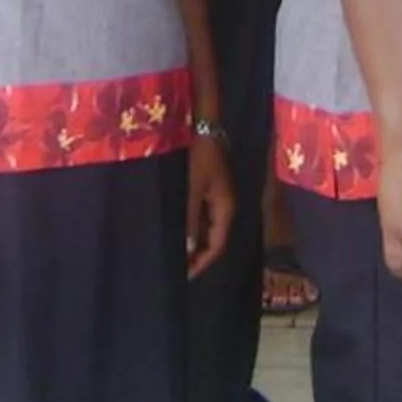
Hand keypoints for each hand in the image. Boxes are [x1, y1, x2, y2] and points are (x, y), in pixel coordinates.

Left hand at [185, 134, 236, 279]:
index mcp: (225, 208)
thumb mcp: (192, 189)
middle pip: (214, 239)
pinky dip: (192, 227)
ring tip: (176, 253)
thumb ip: (190, 220)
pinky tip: (179, 230)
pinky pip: (203, 215)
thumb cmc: (199, 157)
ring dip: (194, 242)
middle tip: (177, 268)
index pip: (217, 245)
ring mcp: (218, 197)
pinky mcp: (209, 188)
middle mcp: (225, 206)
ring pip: (208, 228)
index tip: (185, 275)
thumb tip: (189, 250)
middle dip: (198, 255)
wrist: (204, 126)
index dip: (202, 262)